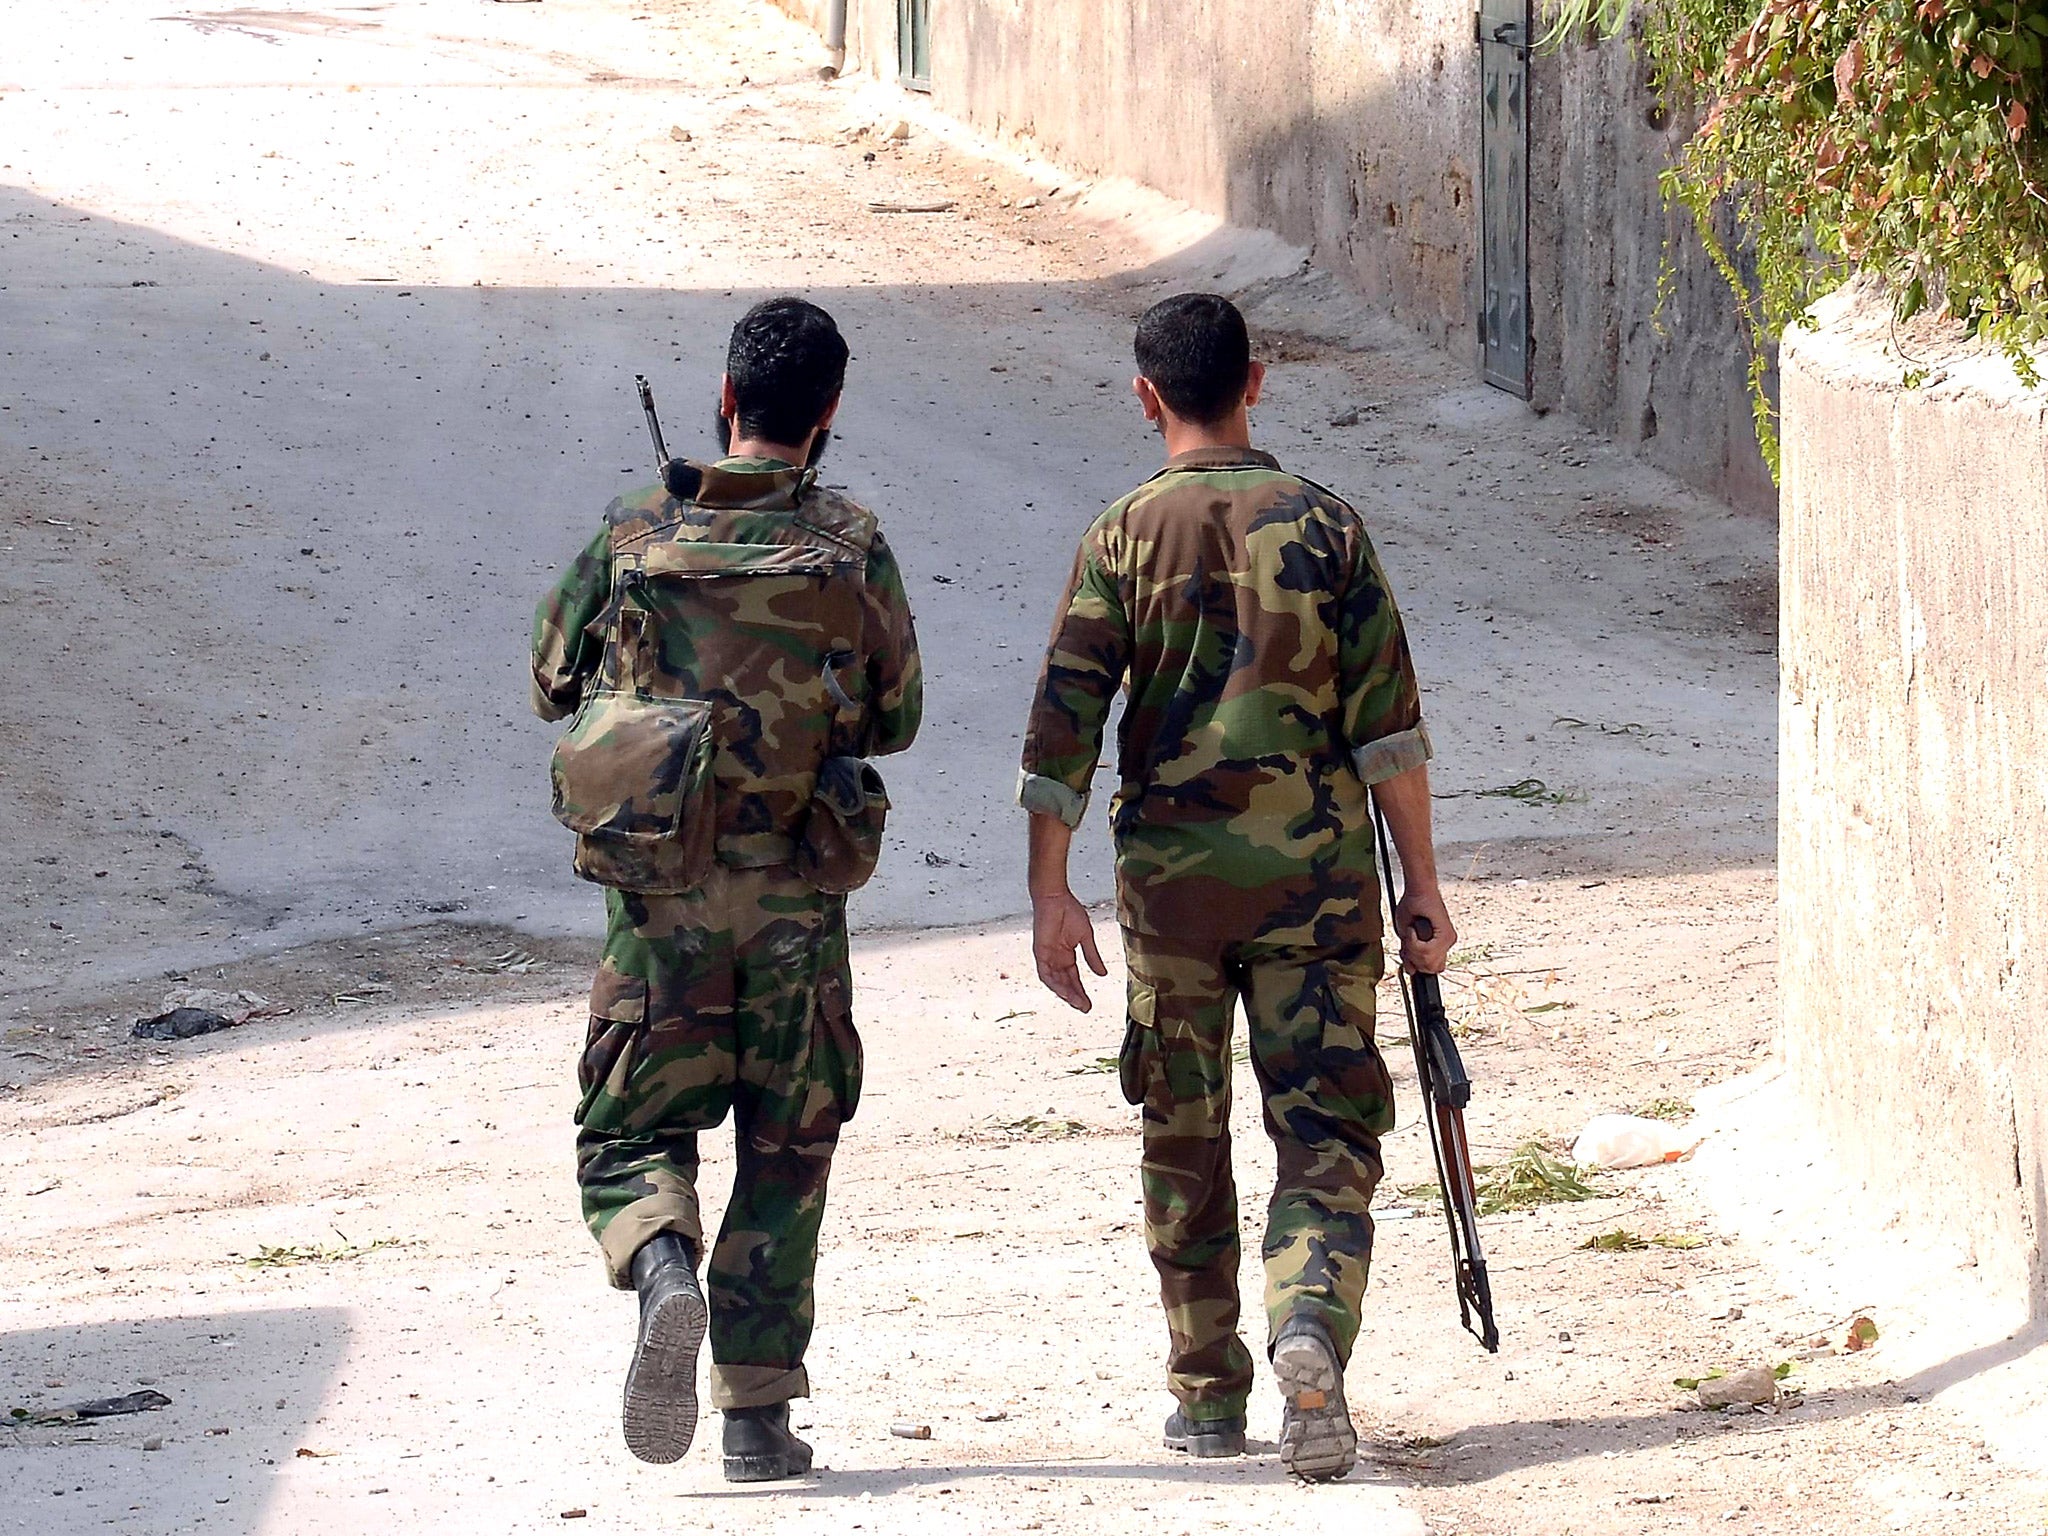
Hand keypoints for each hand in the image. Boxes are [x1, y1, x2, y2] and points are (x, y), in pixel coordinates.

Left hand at [1032, 890, 1106, 1011]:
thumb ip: (1092, 956)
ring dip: (1065, 993)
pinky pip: (1045, 973)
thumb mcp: (1086, 937)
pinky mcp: (1040, 952)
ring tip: (1077, 1003)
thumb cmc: (1069, 911)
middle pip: (1064, 983)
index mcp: (1066, 955)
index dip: (1081, 992)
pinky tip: (1063, 991)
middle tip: (1085, 1008)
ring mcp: (1047, 957)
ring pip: (1054, 982)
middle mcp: (1055, 959)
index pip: (1073, 978)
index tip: (1089, 1005)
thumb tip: (1103, 974)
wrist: (1056, 897)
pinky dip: (1054, 983)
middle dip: (1074, 997)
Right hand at [1392, 886, 1455, 974]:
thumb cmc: (1411, 908)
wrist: (1417, 891)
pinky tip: (1413, 929)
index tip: (1406, 951)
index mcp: (1439, 946)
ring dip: (1412, 949)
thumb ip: (1410, 955)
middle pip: (1429, 969)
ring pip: (1427, 962)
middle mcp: (1447, 945)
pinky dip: (1414, 942)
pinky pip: (1427, 951)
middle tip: (1408, 940)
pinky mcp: (1446, 935)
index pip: (1430, 969)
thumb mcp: (1406, 938)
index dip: (1415, 964)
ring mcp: (1448, 940)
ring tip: (1411, 932)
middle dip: (1413, 958)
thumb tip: (1412, 972)